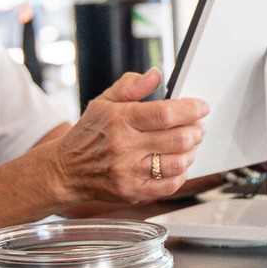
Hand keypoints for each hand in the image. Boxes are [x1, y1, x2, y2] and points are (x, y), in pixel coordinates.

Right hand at [50, 68, 206, 204]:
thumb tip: (155, 75)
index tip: (201, 107)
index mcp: (120, 120)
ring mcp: (129, 172)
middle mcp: (125, 147)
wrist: (66, 170)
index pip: (165, 114)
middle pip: (178, 139)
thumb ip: (131, 86)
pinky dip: (181, 173)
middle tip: (198, 126)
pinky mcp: (133, 192)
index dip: (191, 109)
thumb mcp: (104, 101)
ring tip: (189, 144)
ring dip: (192, 151)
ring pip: (178, 163)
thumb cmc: (89, 134)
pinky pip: (169, 185)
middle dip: (197, 130)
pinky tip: (177, 162)